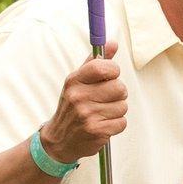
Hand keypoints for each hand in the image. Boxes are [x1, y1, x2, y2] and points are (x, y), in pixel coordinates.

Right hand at [41, 42, 124, 164]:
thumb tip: (113, 43)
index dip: (113, 71)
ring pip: (123, 106)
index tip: (110, 76)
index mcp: (74, 81)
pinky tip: (103, 124)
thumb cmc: (73, 107)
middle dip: (117, 94)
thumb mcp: (78, 82)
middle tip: (106, 99)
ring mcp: (87, 115)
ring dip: (116, 111)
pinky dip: (116, 124)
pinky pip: (122, 122)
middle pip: (119, 88)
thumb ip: (96, 62)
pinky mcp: (96, 131)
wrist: (59, 140)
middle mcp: (79, 97)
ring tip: (102, 113)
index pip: (103, 67)